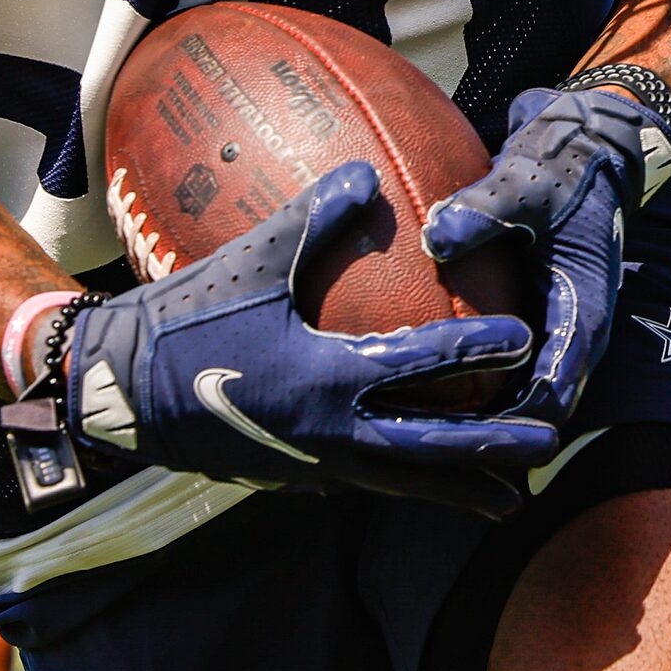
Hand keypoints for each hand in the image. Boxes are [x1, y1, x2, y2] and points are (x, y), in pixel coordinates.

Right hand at [65, 161, 556, 514]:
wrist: (120, 391)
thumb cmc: (185, 320)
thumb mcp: (252, 260)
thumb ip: (315, 217)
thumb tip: (369, 172)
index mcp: (324, 380)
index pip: (419, 367)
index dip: (476, 350)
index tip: (526, 336)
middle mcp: (327, 435)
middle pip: (430, 452)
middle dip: (492, 450)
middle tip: (549, 445)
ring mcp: (312, 465)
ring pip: (402, 483)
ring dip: (458, 487)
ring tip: (509, 498)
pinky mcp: (295, 478)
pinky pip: (366, 484)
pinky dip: (407, 483)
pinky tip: (426, 478)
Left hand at [420, 85, 670, 422]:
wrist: (582, 149)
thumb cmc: (558, 167)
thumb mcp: (523, 184)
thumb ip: (481, 211)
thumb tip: (433, 236)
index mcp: (582, 316)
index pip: (549, 398)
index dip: (506, 428)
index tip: (453, 438)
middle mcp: (568, 336)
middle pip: (527, 412)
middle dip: (481, 438)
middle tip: (413, 453)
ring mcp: (549, 329)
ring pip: (511, 392)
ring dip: (470, 413)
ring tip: (403, 433)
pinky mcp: (527, 317)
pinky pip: (496, 362)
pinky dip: (462, 374)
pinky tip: (405, 373)